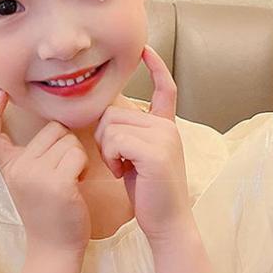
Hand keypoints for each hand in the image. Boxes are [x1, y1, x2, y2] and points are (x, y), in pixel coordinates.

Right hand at [0, 90, 91, 254]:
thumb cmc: (50, 214)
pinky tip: (78, 184)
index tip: (0, 95)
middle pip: (52, 129)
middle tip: (64, 171)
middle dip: (65, 144)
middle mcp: (18, 167)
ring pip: (68, 140)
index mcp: (9, 166)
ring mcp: (35, 174)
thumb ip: (32, 156)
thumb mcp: (30, 182)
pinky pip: (77, 154)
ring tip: (71, 180)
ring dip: (77, 156)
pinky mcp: (57, 182)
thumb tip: (52, 125)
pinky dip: (84, 167)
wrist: (55, 249)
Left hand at [93, 44, 192, 243]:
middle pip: (115, 110)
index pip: (164, 87)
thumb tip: (109, 115)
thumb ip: (130, 133)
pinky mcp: (155, 151)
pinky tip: (123, 172)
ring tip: (122, 167)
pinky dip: (111, 157)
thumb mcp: (139, 156)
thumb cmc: (148, 193)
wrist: (166, 223)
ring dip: (106, 149)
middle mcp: (167, 126)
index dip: (156, 66)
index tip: (145, 49)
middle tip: (118, 161)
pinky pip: (115, 139)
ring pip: (111, 124)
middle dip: (105, 136)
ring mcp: (164, 136)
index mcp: (165, 126)